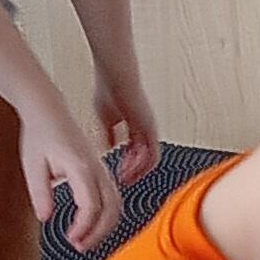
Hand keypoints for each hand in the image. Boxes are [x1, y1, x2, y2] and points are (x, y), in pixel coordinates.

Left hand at [21, 101, 120, 253]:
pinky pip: (112, 196)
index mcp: (80, 166)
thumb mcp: (32, 165)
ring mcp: (102, 168)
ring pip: (116, 204)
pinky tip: (89, 224)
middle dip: (98, 233)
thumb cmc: (40, 135)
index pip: (91, 205)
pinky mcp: (101, 169)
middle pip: (112, 208)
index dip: (83, 227)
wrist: (49, 111)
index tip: (70, 238)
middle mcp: (96, 167)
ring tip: (84, 240)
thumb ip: (39, 193)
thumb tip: (45, 218)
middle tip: (79, 247)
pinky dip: (106, 215)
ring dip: (104, 226)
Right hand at [93, 76, 161, 192]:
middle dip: (133, 170)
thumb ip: (109, 134)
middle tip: (124, 180)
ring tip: (126, 180)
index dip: (128, 163)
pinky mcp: (151, 128)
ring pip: (151, 158)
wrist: (117, 78)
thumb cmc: (109, 90)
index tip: (119, 173)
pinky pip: (153, 154)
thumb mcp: (107, 117)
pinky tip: (131, 171)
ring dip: (138, 171)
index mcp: (135, 124)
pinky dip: (143, 165)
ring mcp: (149, 128)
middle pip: (145, 156)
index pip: (136, 150)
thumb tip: (108, 148)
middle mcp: (145, 127)